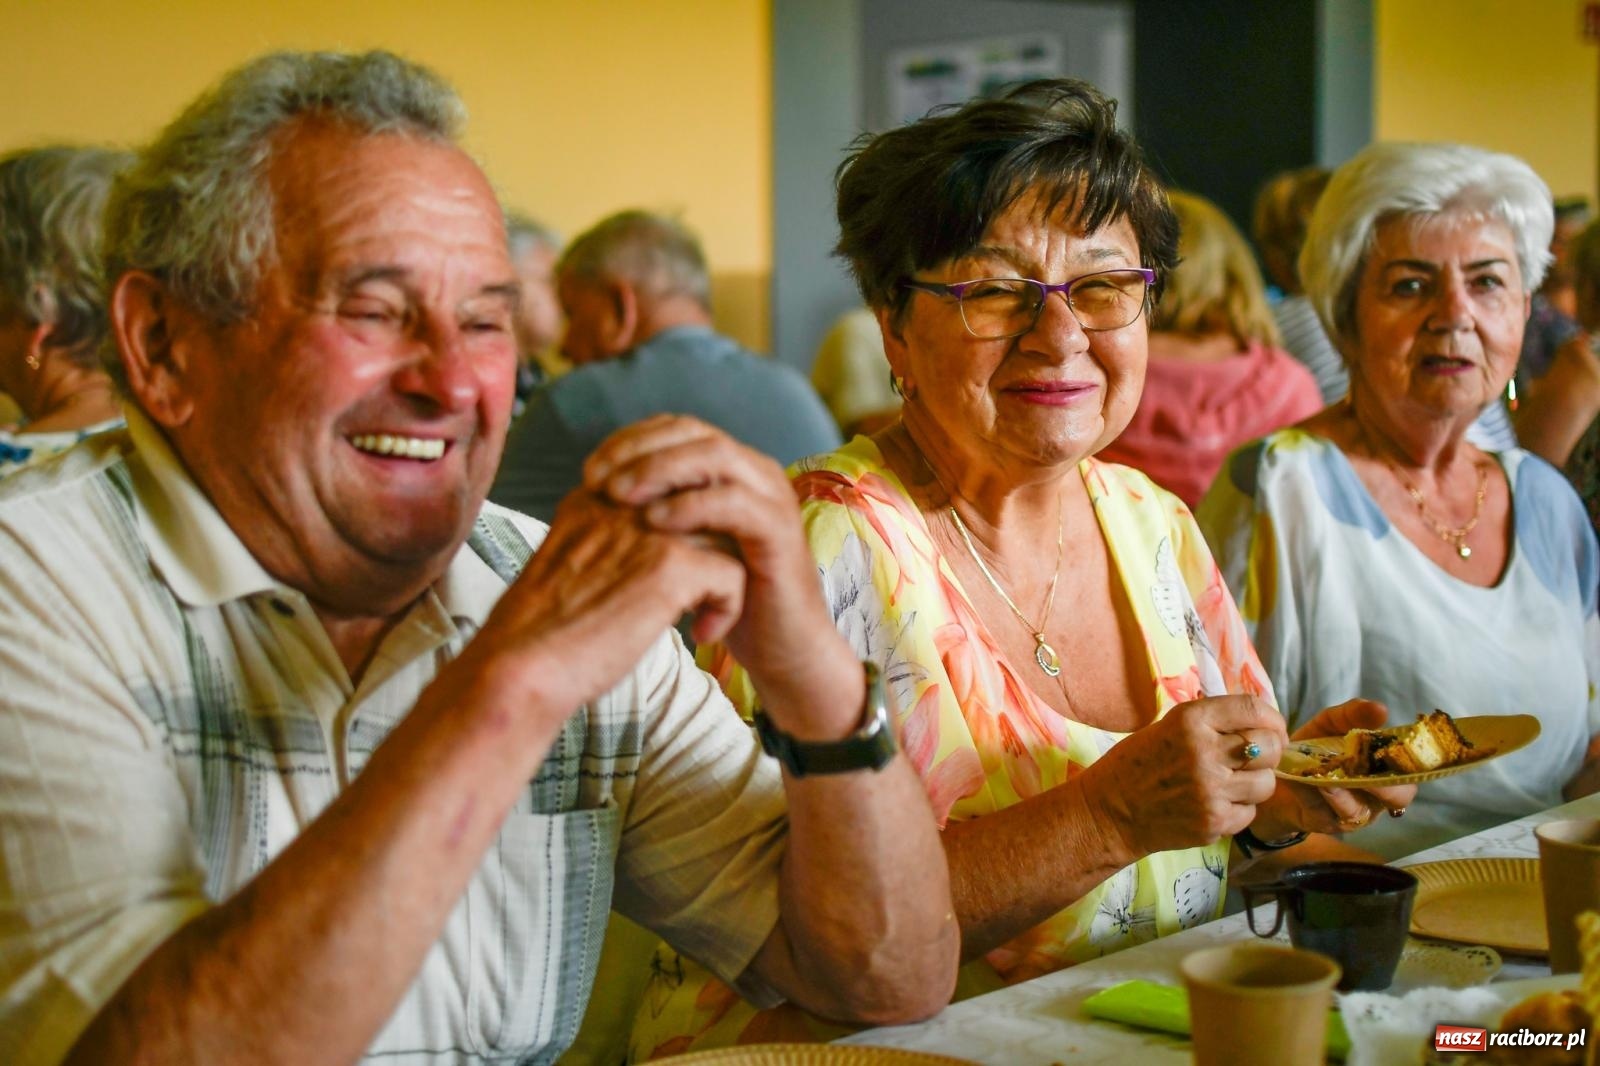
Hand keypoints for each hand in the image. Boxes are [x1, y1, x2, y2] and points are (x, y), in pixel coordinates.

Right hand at [452, 486, 747, 715]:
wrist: (519, 671)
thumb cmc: (541, 637)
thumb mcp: (569, 569)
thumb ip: (606, 546)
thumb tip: (647, 556)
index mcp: (594, 499)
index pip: (666, 490)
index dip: (686, 532)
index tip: (678, 578)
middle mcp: (621, 503)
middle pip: (699, 505)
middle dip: (712, 549)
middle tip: (704, 594)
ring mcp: (647, 530)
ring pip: (723, 534)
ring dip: (723, 579)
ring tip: (701, 617)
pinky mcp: (669, 566)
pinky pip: (733, 574)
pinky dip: (727, 608)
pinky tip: (703, 634)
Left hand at [584, 416, 861, 729]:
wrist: (779, 650)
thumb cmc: (720, 599)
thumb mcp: (679, 545)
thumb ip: (651, 509)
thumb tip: (594, 489)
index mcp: (730, 469)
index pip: (675, 428)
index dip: (629, 440)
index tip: (588, 472)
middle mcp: (755, 472)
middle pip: (692, 432)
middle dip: (638, 450)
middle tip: (596, 481)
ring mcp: (772, 497)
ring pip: (715, 455)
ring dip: (660, 470)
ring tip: (619, 497)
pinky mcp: (780, 531)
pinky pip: (734, 502)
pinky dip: (690, 506)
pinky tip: (654, 523)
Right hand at [1082, 695, 1287, 861]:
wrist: (1109, 812)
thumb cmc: (1138, 764)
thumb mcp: (1170, 726)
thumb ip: (1213, 723)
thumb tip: (1262, 724)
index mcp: (1191, 720)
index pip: (1253, 709)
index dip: (1272, 719)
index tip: (1274, 729)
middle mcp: (1204, 752)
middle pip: (1270, 747)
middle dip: (1270, 752)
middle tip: (1254, 759)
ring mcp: (1211, 791)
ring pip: (1266, 783)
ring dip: (1254, 783)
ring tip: (1229, 784)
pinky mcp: (1214, 822)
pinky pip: (1249, 813)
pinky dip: (1238, 809)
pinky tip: (1213, 805)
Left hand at [1250, 699, 1416, 837]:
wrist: (1275, 774)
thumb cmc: (1314, 748)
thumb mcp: (1330, 724)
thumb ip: (1353, 714)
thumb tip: (1382, 709)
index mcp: (1384, 768)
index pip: (1413, 770)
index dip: (1411, 762)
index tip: (1396, 747)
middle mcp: (1377, 795)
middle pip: (1399, 797)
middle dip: (1388, 785)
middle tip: (1369, 769)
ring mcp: (1353, 813)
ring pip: (1361, 809)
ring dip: (1346, 792)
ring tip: (1328, 778)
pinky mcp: (1328, 823)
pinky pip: (1328, 813)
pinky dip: (1320, 797)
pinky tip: (1310, 783)